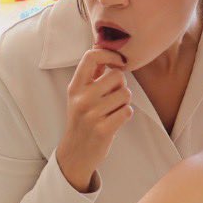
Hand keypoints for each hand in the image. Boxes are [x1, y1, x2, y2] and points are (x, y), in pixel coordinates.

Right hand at [55, 49, 131, 191]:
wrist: (76, 152)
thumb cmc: (82, 119)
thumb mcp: (79, 95)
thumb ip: (91, 74)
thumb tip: (106, 49)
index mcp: (75, 87)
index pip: (92, 56)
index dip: (110, 55)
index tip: (118, 62)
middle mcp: (81, 99)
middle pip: (117, 76)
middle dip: (121, 85)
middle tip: (113, 96)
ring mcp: (91, 115)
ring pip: (125, 94)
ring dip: (124, 102)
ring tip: (113, 110)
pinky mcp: (103, 130)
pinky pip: (127, 111)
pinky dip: (126, 114)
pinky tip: (116, 120)